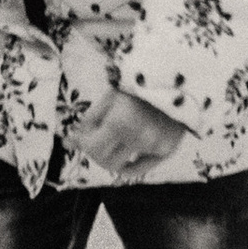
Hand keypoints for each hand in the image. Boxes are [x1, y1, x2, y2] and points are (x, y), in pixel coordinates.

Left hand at [74, 84, 188, 178]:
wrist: (178, 80)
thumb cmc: (139, 85)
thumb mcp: (110, 97)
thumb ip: (90, 121)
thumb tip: (69, 143)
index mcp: (121, 122)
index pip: (92, 149)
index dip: (85, 143)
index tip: (86, 134)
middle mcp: (139, 138)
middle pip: (105, 162)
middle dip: (96, 153)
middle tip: (98, 139)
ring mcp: (155, 146)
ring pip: (120, 167)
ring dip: (111, 158)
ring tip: (113, 142)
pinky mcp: (167, 150)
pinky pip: (139, 169)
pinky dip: (129, 164)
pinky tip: (126, 153)